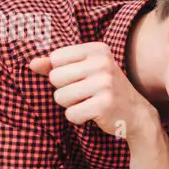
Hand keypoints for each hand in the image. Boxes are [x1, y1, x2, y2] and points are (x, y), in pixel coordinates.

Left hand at [29, 42, 154, 137]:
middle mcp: (103, 63)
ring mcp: (105, 84)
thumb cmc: (105, 89)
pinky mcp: (104, 105)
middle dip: (65, 90)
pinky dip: (78, 118)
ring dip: (71, 105)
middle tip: (86, 93)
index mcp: (98, 49)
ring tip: (89, 103)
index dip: (62, 73)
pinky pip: (71, 114)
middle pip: (55, 78)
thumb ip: (56, 65)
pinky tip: (94, 114)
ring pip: (60, 97)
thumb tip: (32, 64)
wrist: (136, 113)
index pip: (56, 59)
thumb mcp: (84, 71)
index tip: (82, 78)